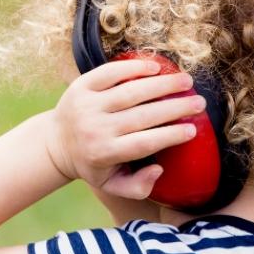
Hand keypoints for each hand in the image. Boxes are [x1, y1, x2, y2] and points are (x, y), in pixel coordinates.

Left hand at [45, 58, 206, 199]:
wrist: (54, 143)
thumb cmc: (92, 164)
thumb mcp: (111, 185)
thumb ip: (138, 187)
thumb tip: (159, 170)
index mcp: (104, 154)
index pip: (144, 143)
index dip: (171, 135)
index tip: (194, 129)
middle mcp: (96, 128)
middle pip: (143, 115)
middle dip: (176, 107)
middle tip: (199, 102)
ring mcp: (88, 105)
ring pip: (131, 91)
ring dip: (163, 84)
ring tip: (186, 80)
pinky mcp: (81, 86)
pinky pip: (111, 72)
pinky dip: (134, 67)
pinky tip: (157, 66)